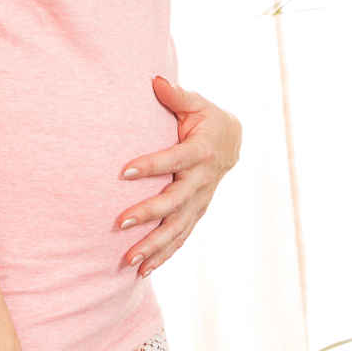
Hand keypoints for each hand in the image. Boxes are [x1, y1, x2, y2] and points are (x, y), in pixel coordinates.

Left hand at [115, 75, 241, 276]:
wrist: (231, 140)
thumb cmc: (205, 118)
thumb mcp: (196, 103)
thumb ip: (175, 95)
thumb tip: (155, 80)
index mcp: (201, 150)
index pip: (174, 160)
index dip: (151, 165)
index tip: (122, 171)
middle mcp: (202, 180)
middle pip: (175, 201)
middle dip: (148, 213)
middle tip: (120, 222)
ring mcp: (200, 200)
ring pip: (178, 226)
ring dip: (154, 244)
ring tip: (128, 260)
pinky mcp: (196, 212)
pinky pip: (181, 237)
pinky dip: (163, 255)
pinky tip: (142, 270)